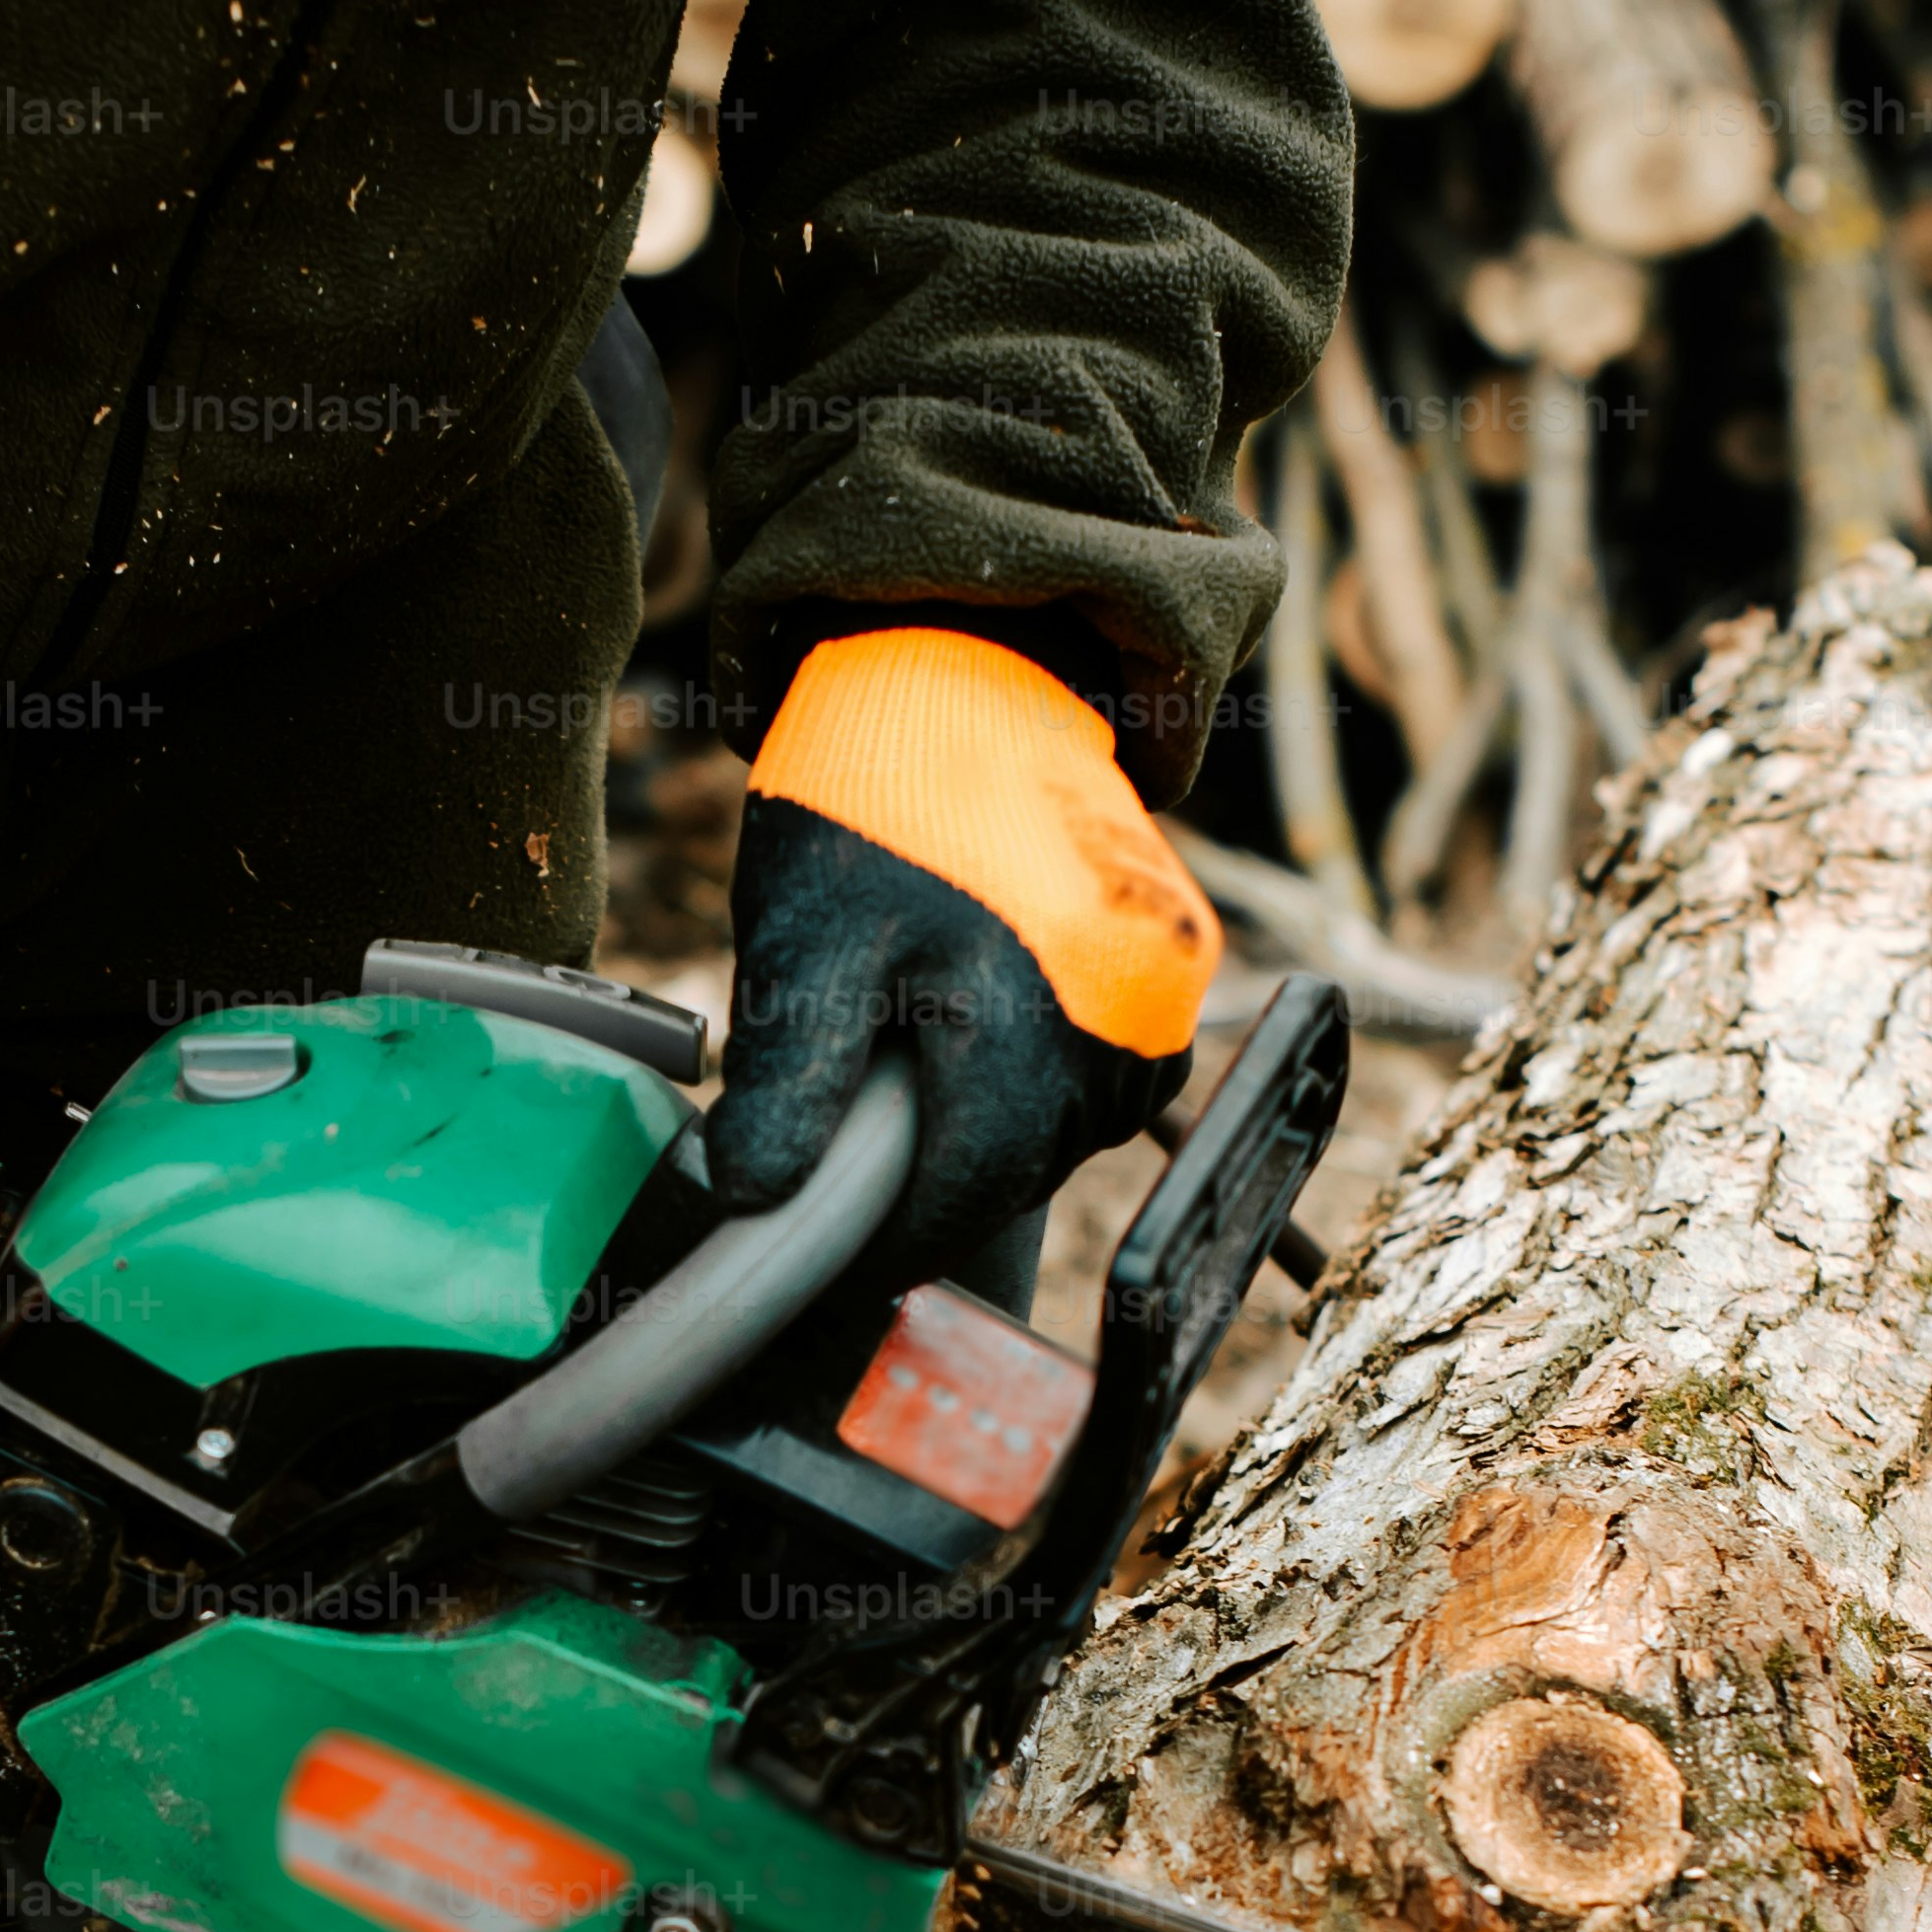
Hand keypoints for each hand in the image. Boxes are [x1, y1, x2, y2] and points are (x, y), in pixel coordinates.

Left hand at [714, 627, 1219, 1277]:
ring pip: (1064, 1132)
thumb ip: (790, 1084)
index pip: (960, 1202)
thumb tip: (755, 1202)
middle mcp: (1122, 1032)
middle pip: (1015, 1173)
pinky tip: (975, 1034)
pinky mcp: (1177, 965)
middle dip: (928, 1183)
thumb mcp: (809, 944)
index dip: (882, 1244)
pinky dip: (1038, 1082)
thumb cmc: (878, 799)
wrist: (969, 672)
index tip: (818, 1259)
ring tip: (904, 1074)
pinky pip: (1106, 1073)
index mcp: (1032, 1036)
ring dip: (986, 1135)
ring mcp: (1163, 999)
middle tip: (839, 1159)